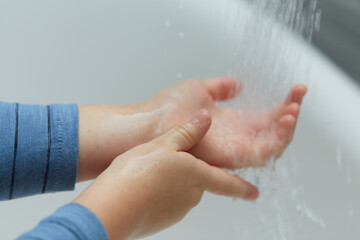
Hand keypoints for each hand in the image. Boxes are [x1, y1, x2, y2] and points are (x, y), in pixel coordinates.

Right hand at [74, 110, 258, 239]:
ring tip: (150, 172)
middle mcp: (191, 196)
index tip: (254, 193)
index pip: (228, 183)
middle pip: (198, 181)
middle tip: (169, 164)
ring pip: (180, 190)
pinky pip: (166, 201)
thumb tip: (206, 118)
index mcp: (197, 176)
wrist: (111, 207)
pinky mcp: (161, 219)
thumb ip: (187, 133)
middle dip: (189, 172)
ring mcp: (176, 210)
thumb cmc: (136, 174)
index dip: (243, 188)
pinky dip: (160, 192)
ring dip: (171, 181)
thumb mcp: (164, 144)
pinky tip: (144, 185)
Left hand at [148, 78, 306, 167]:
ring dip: (288, 126)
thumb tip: (237, 84)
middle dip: (290, 113)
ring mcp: (235, 149)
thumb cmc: (170, 107)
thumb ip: (221, 87)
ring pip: (273, 144)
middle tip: (299, 94)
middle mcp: (237, 139)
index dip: (283, 105)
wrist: (154, 120)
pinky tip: (287, 118)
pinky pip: (263, 152)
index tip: (295, 89)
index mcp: (232, 124)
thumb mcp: (202, 90)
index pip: (265, 118)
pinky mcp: (232, 156)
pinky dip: (279, 138)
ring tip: (295, 107)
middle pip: (273, 130)